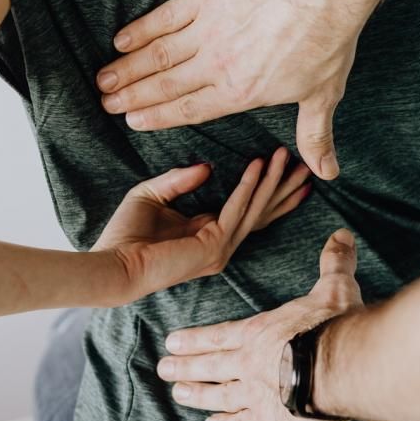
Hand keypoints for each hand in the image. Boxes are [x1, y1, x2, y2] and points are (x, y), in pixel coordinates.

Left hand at [94, 148, 309, 302]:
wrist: (113, 264)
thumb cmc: (125, 236)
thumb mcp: (152, 195)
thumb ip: (179, 180)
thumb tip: (208, 166)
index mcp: (208, 234)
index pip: (248, 210)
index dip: (268, 190)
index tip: (286, 167)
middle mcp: (220, 245)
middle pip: (262, 212)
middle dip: (284, 187)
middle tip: (306, 165)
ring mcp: (220, 249)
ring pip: (255, 209)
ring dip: (272, 181)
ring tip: (286, 156)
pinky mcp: (213, 247)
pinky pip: (236, 210)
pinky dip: (248, 186)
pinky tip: (257, 165)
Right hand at [97, 0, 372, 180]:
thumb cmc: (327, 42)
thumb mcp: (322, 95)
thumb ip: (314, 136)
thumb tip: (326, 173)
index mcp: (240, 93)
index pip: (189, 110)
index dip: (158, 117)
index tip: (133, 121)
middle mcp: (217, 65)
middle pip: (165, 85)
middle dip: (132, 96)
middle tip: (107, 104)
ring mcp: (208, 30)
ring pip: (158, 54)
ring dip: (127, 68)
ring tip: (104, 79)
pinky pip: (165, 17)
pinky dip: (141, 29)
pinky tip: (121, 40)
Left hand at [156, 229, 362, 420]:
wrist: (340, 367)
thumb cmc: (335, 325)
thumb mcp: (335, 288)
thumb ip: (334, 263)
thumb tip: (341, 234)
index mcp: (260, 332)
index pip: (220, 336)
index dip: (195, 340)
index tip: (171, 342)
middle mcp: (249, 363)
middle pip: (210, 365)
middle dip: (185, 367)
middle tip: (163, 369)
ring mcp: (254, 395)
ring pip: (217, 395)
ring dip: (197, 395)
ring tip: (178, 395)